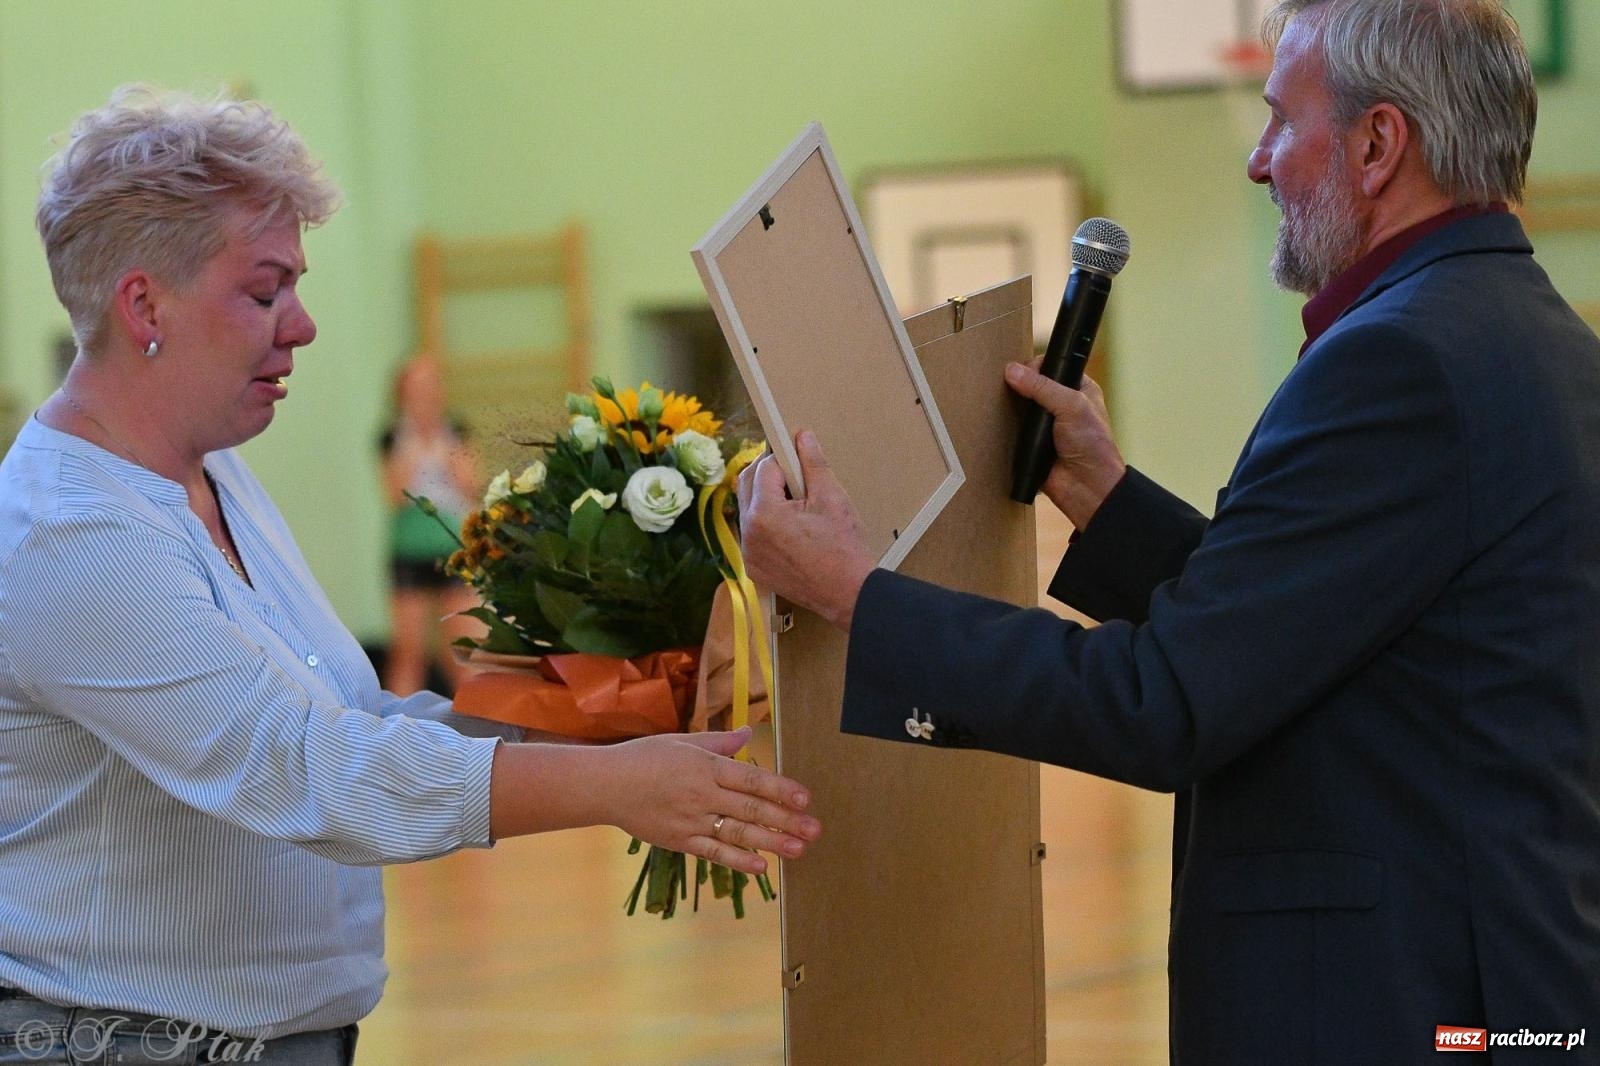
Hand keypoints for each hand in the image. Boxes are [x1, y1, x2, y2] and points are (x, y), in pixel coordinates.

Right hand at [604, 728, 819, 875]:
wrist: (605, 786)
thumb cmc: (644, 758)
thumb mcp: (682, 742)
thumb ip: (719, 742)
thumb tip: (749, 734)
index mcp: (705, 766)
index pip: (751, 779)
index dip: (781, 788)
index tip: (806, 798)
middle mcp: (702, 794)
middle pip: (751, 808)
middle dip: (786, 819)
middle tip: (815, 829)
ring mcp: (691, 820)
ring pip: (737, 833)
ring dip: (771, 841)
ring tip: (798, 849)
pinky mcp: (680, 841)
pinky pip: (713, 852)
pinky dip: (737, 860)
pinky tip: (761, 865)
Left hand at [738, 430, 874, 630]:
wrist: (848, 594)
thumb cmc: (843, 548)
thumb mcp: (831, 497)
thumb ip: (812, 463)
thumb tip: (802, 436)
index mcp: (764, 513)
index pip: (763, 468)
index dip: (781, 458)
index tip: (795, 455)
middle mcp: (748, 534)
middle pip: (747, 486)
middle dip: (768, 474)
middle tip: (795, 474)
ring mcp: (749, 554)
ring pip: (749, 511)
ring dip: (766, 499)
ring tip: (797, 504)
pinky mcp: (755, 569)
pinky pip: (753, 536)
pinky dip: (767, 525)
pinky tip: (792, 529)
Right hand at [1004, 361, 1125, 528]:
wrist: (1086, 486)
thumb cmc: (1091, 445)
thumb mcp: (1071, 407)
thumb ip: (1042, 387)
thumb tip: (1012, 371)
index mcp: (1078, 389)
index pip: (1051, 367)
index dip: (1035, 366)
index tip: (1022, 372)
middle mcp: (1062, 404)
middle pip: (1032, 385)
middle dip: (1019, 385)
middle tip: (1005, 387)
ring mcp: (1045, 424)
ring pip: (1021, 406)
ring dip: (1010, 406)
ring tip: (995, 403)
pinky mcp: (1032, 442)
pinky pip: (1014, 429)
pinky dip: (1006, 426)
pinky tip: (996, 422)